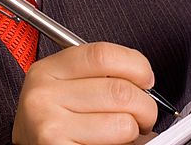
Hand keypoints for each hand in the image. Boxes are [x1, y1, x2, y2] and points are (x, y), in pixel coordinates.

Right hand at [12, 42, 157, 144]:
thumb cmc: (54, 120)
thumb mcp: (64, 86)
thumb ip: (96, 75)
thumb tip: (144, 83)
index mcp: (47, 70)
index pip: (101, 54)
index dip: (135, 64)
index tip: (146, 78)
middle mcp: (44, 95)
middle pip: (118, 90)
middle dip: (145, 105)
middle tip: (145, 115)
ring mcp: (50, 126)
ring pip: (122, 124)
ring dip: (136, 131)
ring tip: (128, 133)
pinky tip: (112, 144)